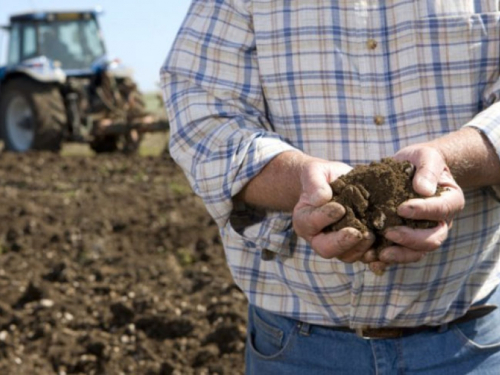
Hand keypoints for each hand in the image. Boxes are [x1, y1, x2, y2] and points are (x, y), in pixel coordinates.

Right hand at [292, 159, 374, 261]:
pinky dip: (373, 253)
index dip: (325, 217)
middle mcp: (317, 237)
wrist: (335, 182)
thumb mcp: (314, 173)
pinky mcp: (355, 245)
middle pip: (325, 248)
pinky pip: (363, 255)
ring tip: (371, 235)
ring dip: (360, 248)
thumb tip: (321, 198)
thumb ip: (315, 183)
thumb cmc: (321, 177)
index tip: (340, 208)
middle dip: (342, 242)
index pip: (310, 223)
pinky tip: (382, 245)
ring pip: (346, 255)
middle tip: (356, 233)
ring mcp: (337, 244)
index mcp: (304, 219)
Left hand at [371, 144, 464, 269]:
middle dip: (411, 239)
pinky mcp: (406, 239)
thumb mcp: (426, 156)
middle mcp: (441, 223)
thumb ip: (427, 170)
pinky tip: (372, 261)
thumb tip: (423, 189)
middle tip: (389, 233)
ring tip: (379, 254)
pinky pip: (400, 254)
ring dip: (399, 255)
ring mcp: (424, 233)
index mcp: (450, 201)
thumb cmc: (420, 161)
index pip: (441, 209)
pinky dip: (387, 260)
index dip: (423, 211)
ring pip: (417, 252)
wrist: (410, 169)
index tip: (402, 208)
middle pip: (433, 239)